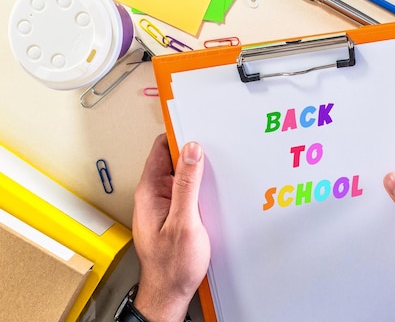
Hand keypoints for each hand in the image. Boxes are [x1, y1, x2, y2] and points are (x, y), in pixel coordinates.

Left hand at [132, 134, 209, 321]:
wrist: (171, 292)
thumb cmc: (172, 265)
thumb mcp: (184, 221)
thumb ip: (187, 184)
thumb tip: (191, 151)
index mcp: (150, 192)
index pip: (161, 149)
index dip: (179, 135)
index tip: (197, 127)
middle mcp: (154, 195)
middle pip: (173, 160)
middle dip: (194, 153)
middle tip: (215, 149)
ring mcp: (164, 205)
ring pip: (182, 176)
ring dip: (199, 172)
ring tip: (218, 170)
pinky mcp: (175, 214)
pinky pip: (187, 192)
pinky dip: (200, 188)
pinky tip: (214, 192)